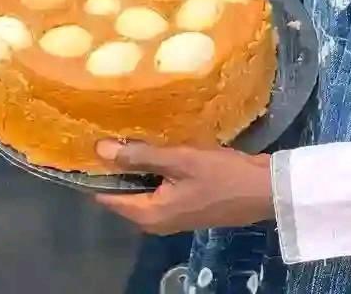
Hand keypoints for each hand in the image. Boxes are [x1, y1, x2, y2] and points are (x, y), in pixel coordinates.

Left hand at [94, 140, 274, 234]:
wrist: (264, 191)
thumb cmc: (221, 176)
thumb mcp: (180, 160)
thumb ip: (140, 156)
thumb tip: (101, 149)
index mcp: (148, 215)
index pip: (106, 196)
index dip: (95, 172)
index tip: (86, 144)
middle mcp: (155, 220)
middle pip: (123, 192)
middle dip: (115, 165)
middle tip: (106, 129)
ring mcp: (171, 214)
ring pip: (142, 188)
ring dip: (136, 165)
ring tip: (126, 131)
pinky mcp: (185, 205)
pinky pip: (158, 186)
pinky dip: (153, 169)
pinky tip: (156, 145)